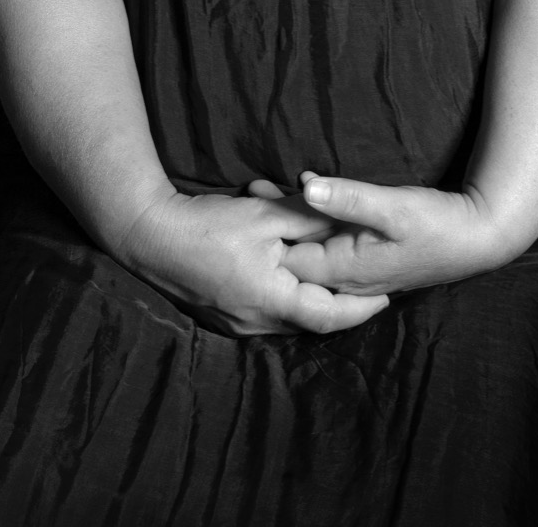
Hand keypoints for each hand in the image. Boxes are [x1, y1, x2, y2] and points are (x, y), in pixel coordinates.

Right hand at [115, 185, 389, 336]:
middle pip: (310, 320)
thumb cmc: (210, 224)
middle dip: (340, 305)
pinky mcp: (223, 316)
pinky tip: (293, 279)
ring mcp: (237, 323)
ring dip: (312, 301)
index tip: (387, 298)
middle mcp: (256, 322)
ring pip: (288, 318)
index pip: (329, 317)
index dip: (361, 309)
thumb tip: (346, 222)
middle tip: (369, 288)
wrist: (150, 235)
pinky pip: (267, 314)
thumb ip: (310, 220)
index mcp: (271, 300)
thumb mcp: (266, 215)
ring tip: (337, 282)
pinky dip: (287, 298)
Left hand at [248, 173, 514, 296]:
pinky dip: (309, 226)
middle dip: (271, 224)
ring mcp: (355, 274)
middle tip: (249, 188)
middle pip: (293, 256)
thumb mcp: (392, 206)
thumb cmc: (436, 224)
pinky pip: (325, 248)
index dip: (265, 229)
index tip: (247, 195)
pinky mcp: (365, 263)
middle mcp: (343, 279)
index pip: (287, 259)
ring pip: (309, 251)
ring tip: (264, 191)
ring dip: (289, 223)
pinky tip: (303, 204)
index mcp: (343, 269)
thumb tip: (306, 186)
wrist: (476, 239)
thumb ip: (349, 198)